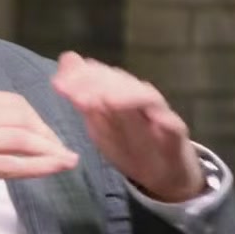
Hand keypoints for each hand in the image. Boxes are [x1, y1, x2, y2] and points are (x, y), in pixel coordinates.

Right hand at [0, 60, 77, 233]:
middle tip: (58, 148)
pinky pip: (11, 164)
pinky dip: (40, 166)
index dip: (33, 117)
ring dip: (49, 149)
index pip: (9, 101)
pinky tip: (57, 168)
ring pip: (20, 138)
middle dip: (45, 132)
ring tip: (66, 159)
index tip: (43, 133)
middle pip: (21, 116)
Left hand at [51, 51, 202, 202]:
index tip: (58, 83)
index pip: (100, 77)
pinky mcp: (177, 133)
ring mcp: (160, 114)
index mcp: (119, 94)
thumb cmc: (130, 145)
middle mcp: (139, 98)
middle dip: (98, 85)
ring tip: (107, 99)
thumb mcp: (100, 125)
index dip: (80, 77)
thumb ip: (83, 97)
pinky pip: (172, 125)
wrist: (164, 173)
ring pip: (146, 98)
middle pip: (121, 83)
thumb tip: (65, 60)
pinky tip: (154, 119)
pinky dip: (163, 120)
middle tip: (76, 95)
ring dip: (127, 96)